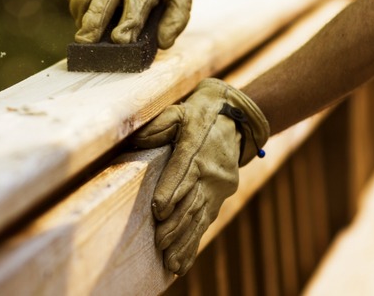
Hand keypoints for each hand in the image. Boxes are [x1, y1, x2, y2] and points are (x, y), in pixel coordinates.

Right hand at [65, 0, 206, 48]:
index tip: (120, 40)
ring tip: (87, 35)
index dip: (126, 25)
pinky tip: (85, 17)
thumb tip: (164, 42)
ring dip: (82, 18)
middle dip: (93, 22)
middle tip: (86, 42)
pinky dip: (76, 7)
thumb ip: (176, 18)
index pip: (134, 7)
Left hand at [132, 78, 268, 274]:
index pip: (184, 171)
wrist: (236, 117)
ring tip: (171, 261)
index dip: (171, 191)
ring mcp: (219, 186)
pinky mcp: (221, 195)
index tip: (159, 210)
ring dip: (185, 240)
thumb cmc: (200, 114)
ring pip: (200, 217)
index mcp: (197, 148)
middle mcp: (211, 171)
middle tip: (159, 243)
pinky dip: (194, 242)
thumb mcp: (179, 111)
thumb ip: (159, 125)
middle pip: (192, 200)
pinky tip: (183, 261)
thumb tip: (137, 139)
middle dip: (175, 224)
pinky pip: (207, 221)